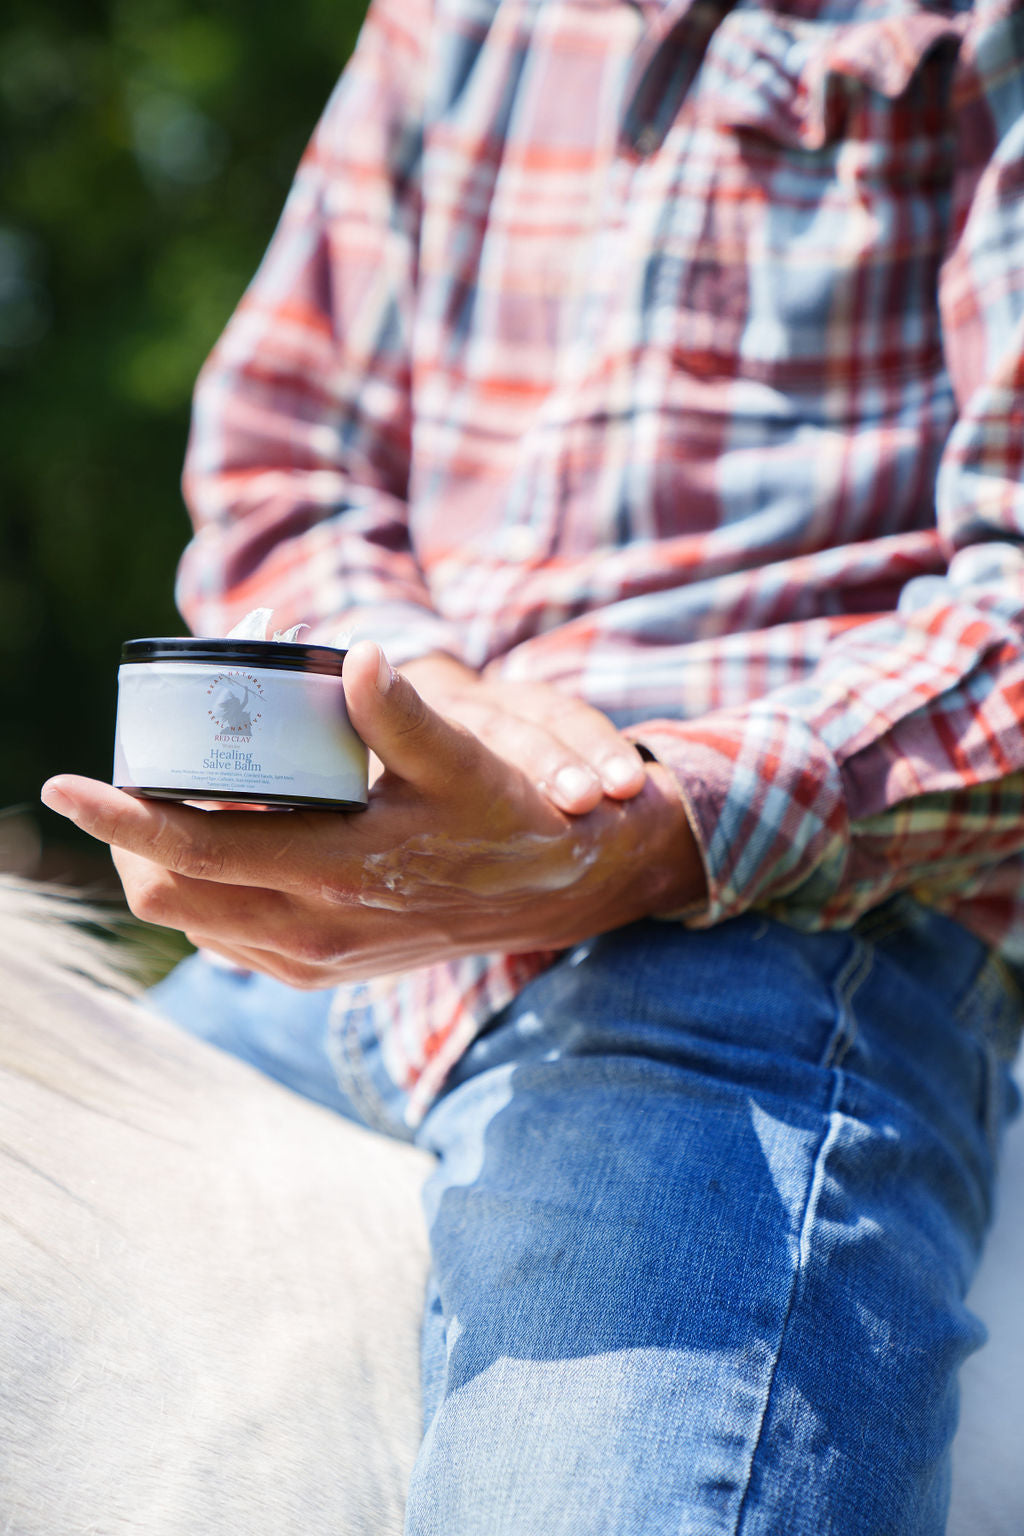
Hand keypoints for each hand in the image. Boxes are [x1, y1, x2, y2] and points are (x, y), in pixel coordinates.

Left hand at [40, 643, 705, 987]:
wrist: (559, 894)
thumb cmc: (514, 816)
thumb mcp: (470, 761)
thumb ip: (407, 714)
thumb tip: (359, 654)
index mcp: (335, 874)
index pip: (194, 851)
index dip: (119, 818)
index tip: (64, 786)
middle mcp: (312, 931)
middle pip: (169, 895)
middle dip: (129, 840)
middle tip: (130, 778)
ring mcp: (314, 960)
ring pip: (193, 921)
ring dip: (165, 866)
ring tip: (170, 804)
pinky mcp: (323, 970)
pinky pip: (230, 940)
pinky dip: (205, 895)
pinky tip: (225, 849)